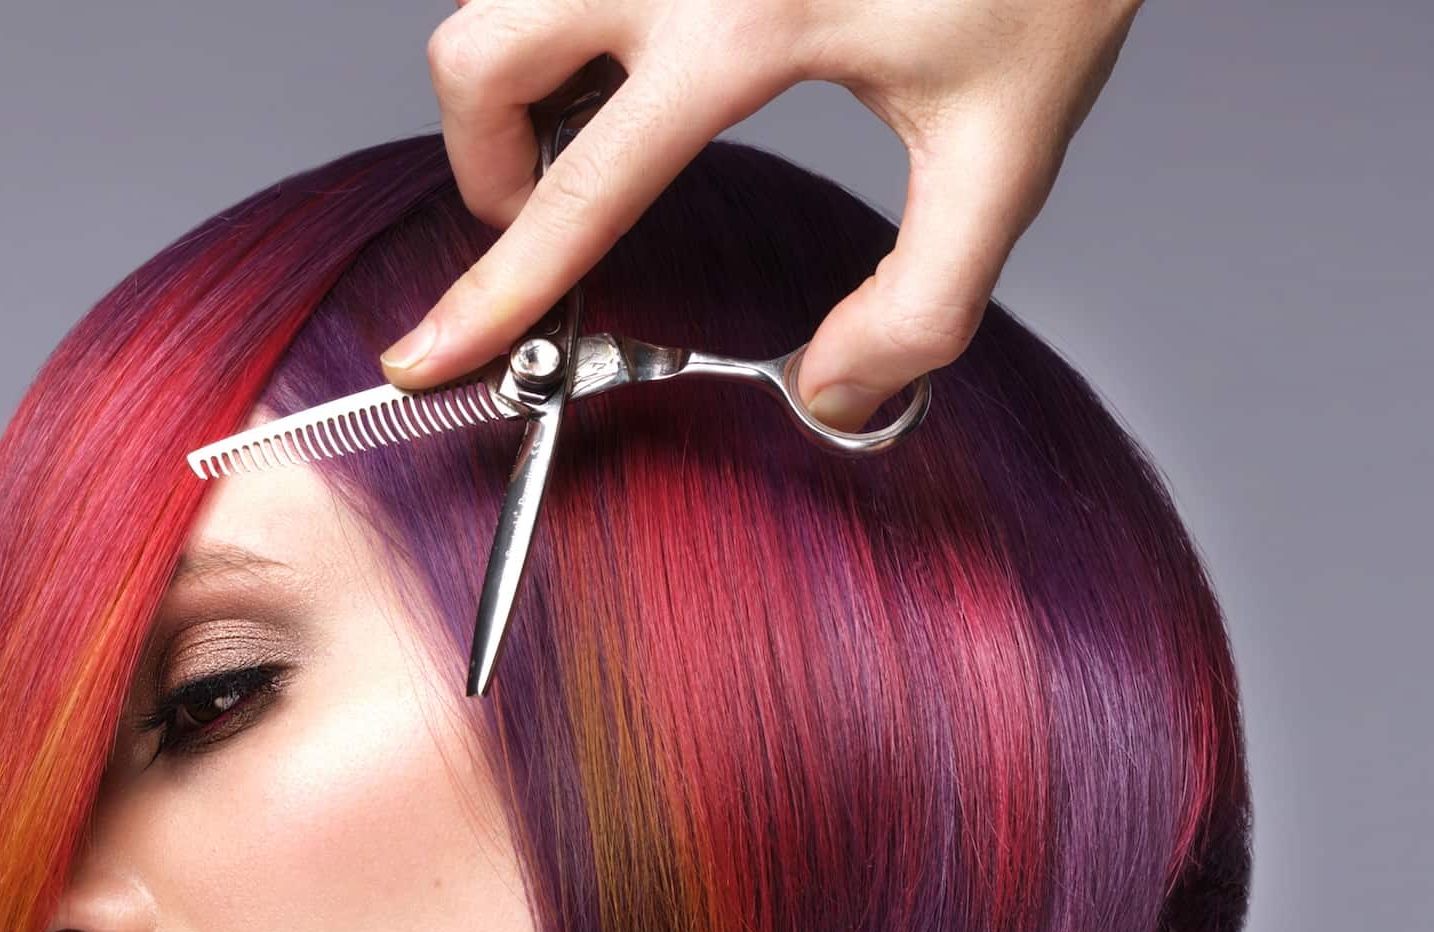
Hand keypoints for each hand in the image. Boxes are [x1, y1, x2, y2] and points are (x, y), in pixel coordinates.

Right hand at [379, 0, 1142, 429]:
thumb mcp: (1007, 157)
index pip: (581, 192)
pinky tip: (639, 40)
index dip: (494, 292)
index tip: (425, 354)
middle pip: (480, 59)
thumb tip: (830, 392)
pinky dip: (564, 12)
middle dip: (488, 156)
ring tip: (603, 113)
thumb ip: (922, 301)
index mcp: (749, 26)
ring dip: (519, 68)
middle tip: (552, 200)